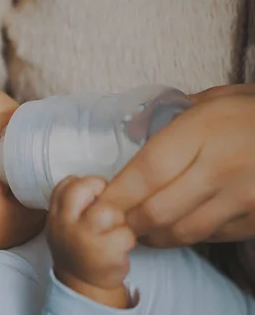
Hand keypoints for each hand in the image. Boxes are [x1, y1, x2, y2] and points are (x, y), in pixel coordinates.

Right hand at [47, 176, 134, 300]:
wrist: (82, 284)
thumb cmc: (77, 247)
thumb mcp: (63, 222)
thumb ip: (74, 202)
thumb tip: (102, 183)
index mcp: (56, 214)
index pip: (68, 183)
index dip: (87, 184)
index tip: (94, 195)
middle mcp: (66, 224)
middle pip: (88, 188)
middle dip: (103, 192)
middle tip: (108, 207)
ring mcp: (84, 238)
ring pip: (111, 210)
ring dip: (119, 219)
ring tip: (113, 230)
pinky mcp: (105, 254)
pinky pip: (126, 233)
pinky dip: (127, 240)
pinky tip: (118, 247)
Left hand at [97, 85, 254, 246]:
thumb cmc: (253, 110)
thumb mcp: (211, 99)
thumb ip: (168, 115)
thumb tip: (130, 129)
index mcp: (202, 133)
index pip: (146, 172)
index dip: (116, 194)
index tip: (96, 204)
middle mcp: (220, 169)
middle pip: (157, 211)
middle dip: (127, 221)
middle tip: (113, 219)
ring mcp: (241, 199)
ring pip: (181, 232)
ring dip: (152, 235)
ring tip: (138, 227)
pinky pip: (209, 236)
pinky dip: (184, 236)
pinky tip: (174, 226)